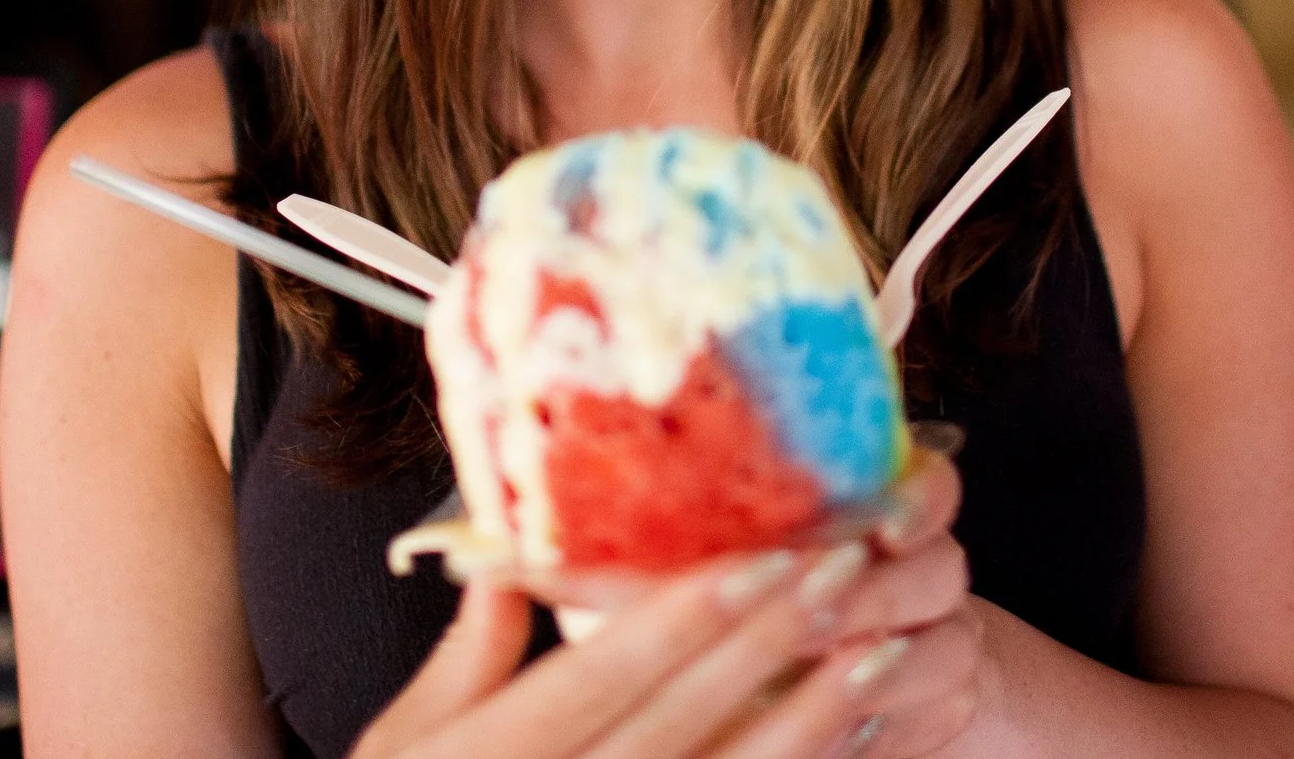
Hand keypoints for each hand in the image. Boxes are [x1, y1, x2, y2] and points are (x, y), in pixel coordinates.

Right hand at [351, 453, 977, 758]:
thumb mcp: (408, 740)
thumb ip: (467, 656)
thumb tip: (508, 564)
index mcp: (497, 753)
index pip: (606, 672)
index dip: (688, 614)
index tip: (761, 554)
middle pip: (683, 717)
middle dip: (770, 641)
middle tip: (846, 569)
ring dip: (816, 716)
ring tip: (885, 650)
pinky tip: (864, 736)